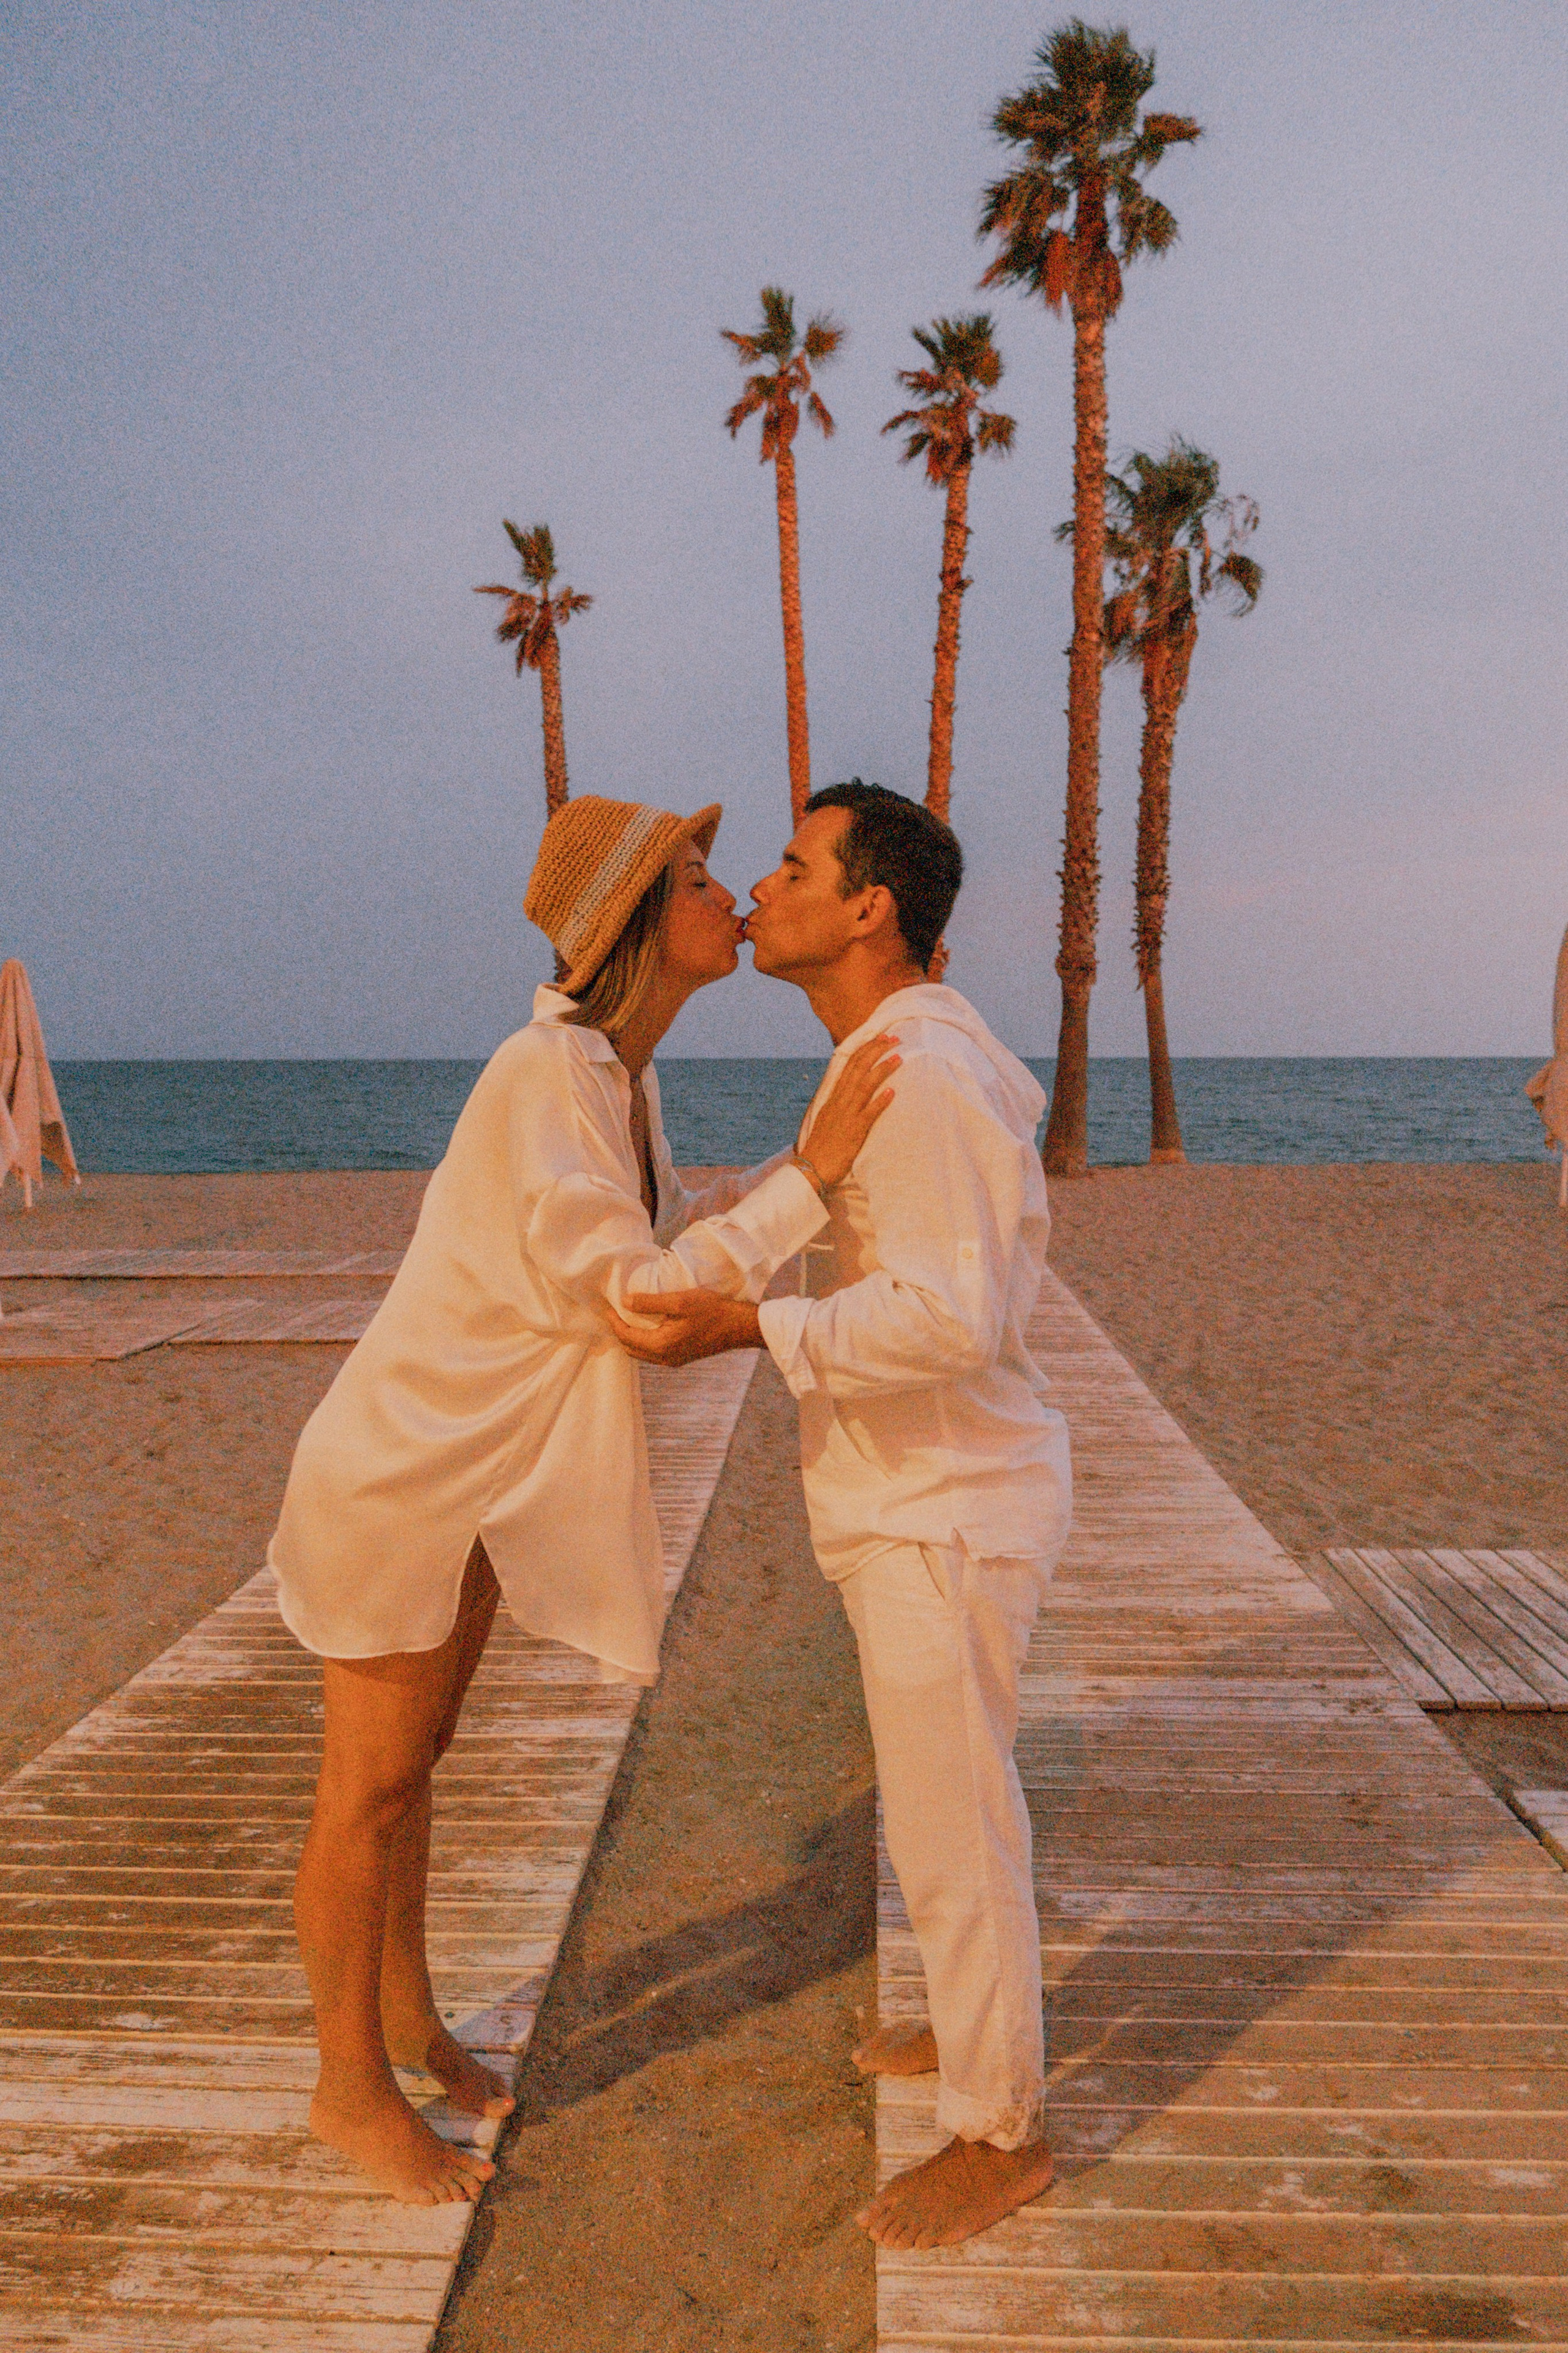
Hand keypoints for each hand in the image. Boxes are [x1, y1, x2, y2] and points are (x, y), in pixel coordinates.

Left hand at [607, 1288, 762, 1365]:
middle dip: (619, 1331)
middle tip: (614, 1312)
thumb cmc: (712, 1310)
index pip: (626, 1336)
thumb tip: (625, 1302)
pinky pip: (653, 1352)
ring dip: (631, 1337)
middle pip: (630, 1348)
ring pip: (641, 1352)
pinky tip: (647, 1325)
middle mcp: (664, 1358)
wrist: (739, 1327)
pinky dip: (644, 1340)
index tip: (608, 1305)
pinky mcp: (681, 1358)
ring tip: (627, 1317)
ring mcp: (673, 1360)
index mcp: (661, 1345)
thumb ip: (650, 1303)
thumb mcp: (680, 1301)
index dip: (614, 1321)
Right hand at [800, 1033, 899, 1187]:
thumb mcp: (829, 1119)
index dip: (866, 1050)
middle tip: (894, 1038)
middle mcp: (838, 1102)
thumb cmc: (822, 1147)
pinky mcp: (852, 1132)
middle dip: (876, 1051)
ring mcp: (845, 1116)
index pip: (849, 1065)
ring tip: (898, 1058)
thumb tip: (853, 1092)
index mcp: (833, 1098)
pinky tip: (892, 1092)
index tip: (880, 1039)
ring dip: (882, 1070)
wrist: (810, 1169)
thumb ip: (841, 1104)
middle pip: (857, 1069)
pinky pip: (867, 1114)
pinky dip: (879, 1102)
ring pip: (864, 1086)